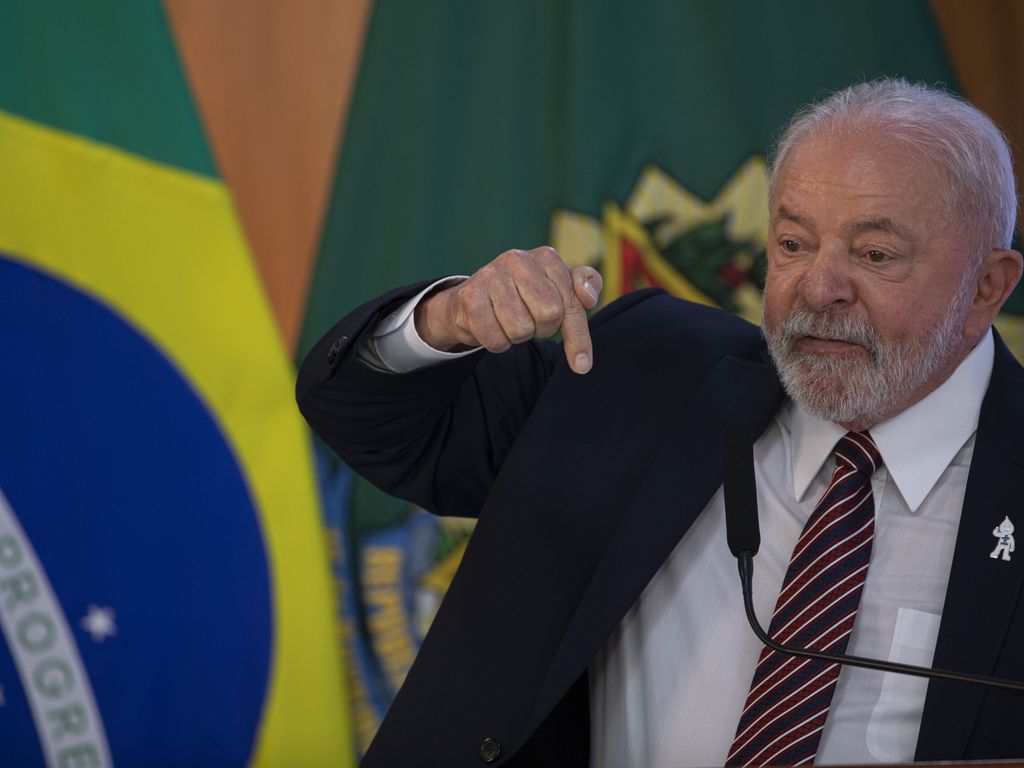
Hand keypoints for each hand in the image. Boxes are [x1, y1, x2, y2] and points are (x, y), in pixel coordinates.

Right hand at [415, 246, 602, 373]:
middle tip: (532, 323)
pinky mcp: (470, 297)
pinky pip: (496, 339)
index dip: (577, 335)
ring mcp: (492, 276)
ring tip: (511, 323)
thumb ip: (582, 288)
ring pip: (521, 329)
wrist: (471, 301)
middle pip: (549, 314)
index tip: (581, 362)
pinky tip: (494, 327)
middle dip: (543, 329)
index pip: (572, 301)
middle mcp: (518, 259)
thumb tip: (590, 299)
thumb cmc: (523, 296)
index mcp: (546, 257)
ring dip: (518, 336)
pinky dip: (498, 343)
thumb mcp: (557, 289)